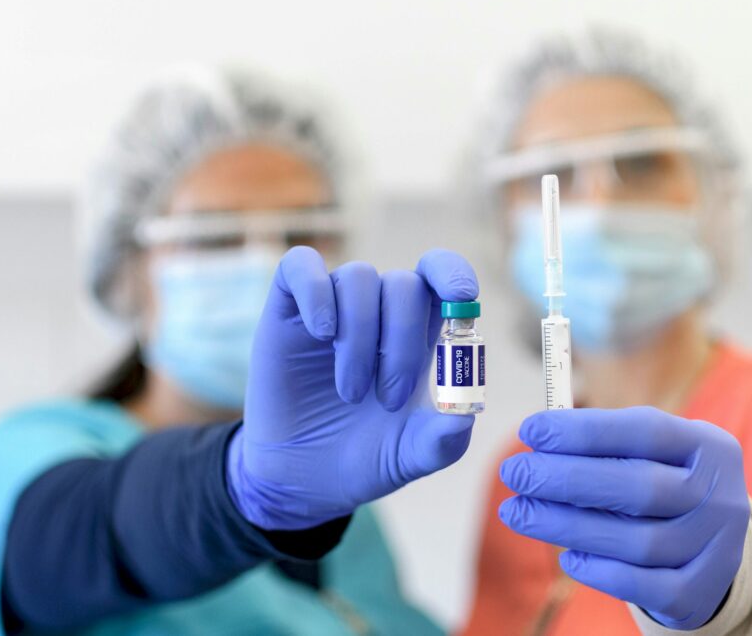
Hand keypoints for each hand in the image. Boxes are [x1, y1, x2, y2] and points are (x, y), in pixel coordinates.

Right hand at [226, 246, 477, 529]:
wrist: (302, 482)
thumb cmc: (365, 458)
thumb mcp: (410, 456)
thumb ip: (442, 442)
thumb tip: (463, 419)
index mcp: (419, 333)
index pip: (440, 275)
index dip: (452, 273)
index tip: (462, 296)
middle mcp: (379, 311)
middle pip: (404, 284)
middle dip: (403, 340)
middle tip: (389, 400)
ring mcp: (333, 307)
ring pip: (358, 277)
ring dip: (360, 336)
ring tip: (350, 392)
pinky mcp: (287, 310)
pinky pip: (301, 267)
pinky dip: (315, 292)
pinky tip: (322, 333)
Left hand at [498, 406, 748, 629]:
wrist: (713, 543)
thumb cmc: (662, 480)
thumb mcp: (650, 451)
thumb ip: (604, 444)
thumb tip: (540, 442)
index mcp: (706, 446)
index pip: (646, 431)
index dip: (585, 431)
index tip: (532, 430)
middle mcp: (718, 496)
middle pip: (640, 488)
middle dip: (567, 479)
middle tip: (514, 473)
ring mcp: (715, 548)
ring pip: (636, 542)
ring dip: (567, 526)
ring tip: (519, 512)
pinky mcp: (699, 593)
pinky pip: (645, 587)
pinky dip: (601, 572)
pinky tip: (567, 558)